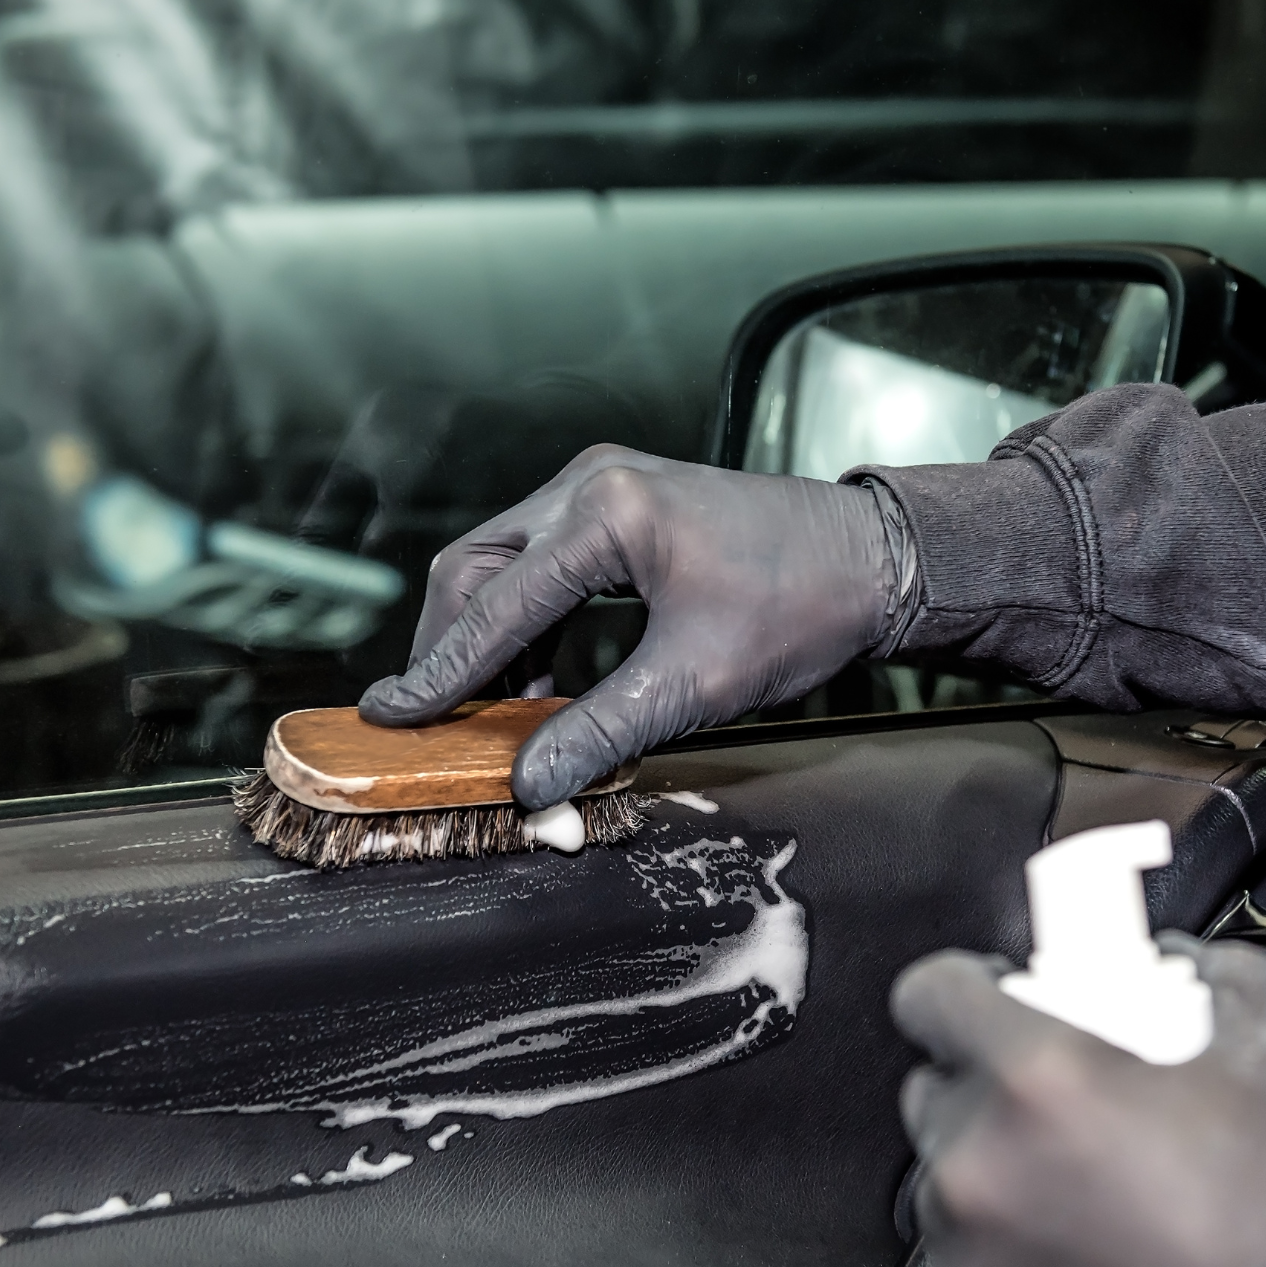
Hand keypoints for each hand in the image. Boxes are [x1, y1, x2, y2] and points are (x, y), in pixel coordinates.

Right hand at [358, 445, 906, 808]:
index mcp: (607, 512)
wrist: (873, 560)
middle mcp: (592, 482)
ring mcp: (604, 484)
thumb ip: (602, 730)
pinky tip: (534, 676)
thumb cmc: (802, 606)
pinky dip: (525, 617)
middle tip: (431, 718)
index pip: (495, 604)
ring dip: (485, 633)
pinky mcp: (620, 502)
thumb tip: (530, 783)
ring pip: (503, 560)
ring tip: (483, 710)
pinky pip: (543, 559)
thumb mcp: (696, 681)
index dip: (440, 671)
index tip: (392, 716)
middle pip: (477, 567)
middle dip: (449, 647)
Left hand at [894, 937, 1265, 1266]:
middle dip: (992, 1099)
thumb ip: (1197, 977)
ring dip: (1002, 1195)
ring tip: (1096, 1217)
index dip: (966, 997)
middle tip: (1073, 1126)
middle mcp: (979, 1167)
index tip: (993, 1012)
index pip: (930, 995)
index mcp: (1036, 1078)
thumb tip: (1163, 965)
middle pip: (937, 1097)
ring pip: (950, 1196)